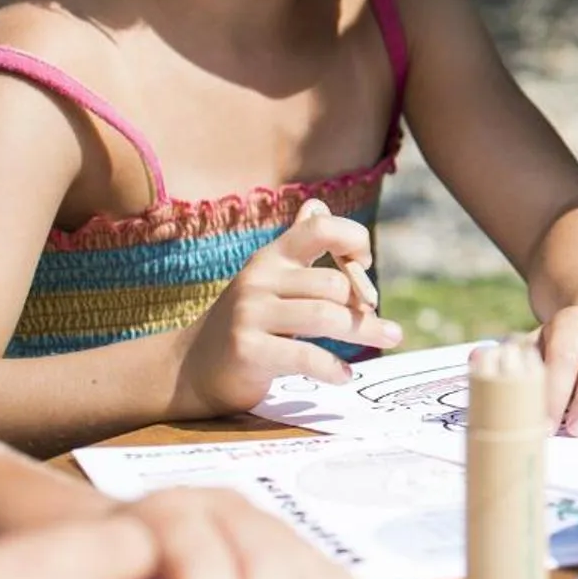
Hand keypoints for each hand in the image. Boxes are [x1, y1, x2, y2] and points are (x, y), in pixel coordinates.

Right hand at [173, 215, 403, 417]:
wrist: (190, 368)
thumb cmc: (248, 322)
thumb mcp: (270, 280)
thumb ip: (299, 250)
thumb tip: (317, 203)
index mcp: (271, 257)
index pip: (320, 227)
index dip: (354, 239)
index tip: (365, 263)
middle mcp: (259, 279)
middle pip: (334, 284)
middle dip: (366, 306)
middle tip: (382, 326)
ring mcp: (250, 314)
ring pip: (326, 316)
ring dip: (365, 332)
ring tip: (388, 340)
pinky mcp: (247, 350)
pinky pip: (306, 355)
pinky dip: (333, 368)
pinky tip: (344, 375)